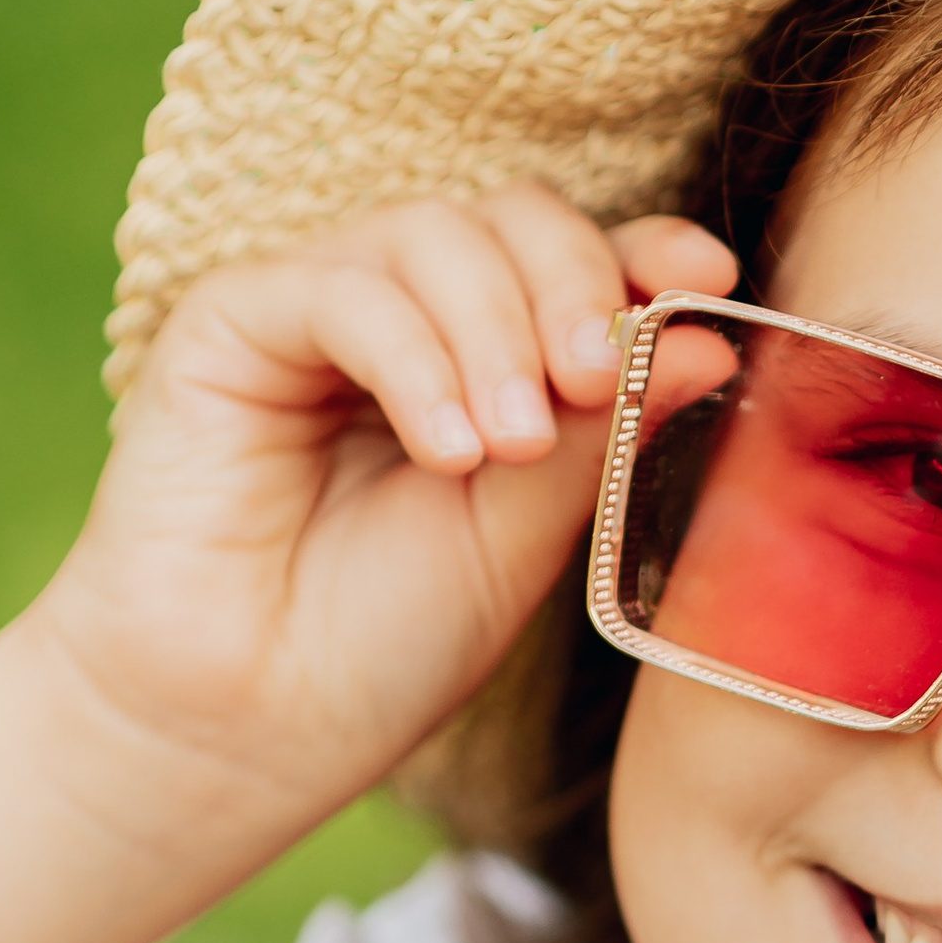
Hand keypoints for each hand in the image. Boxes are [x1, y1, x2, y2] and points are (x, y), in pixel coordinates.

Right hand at [28, 188, 737, 864]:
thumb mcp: (526, 539)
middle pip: (512, 220)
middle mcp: (411, 320)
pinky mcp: (233, 321)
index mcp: (493, 365)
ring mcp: (320, 311)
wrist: (256, 722)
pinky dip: (412, 357)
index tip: (706, 280)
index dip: (644, 255)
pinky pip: (342, 289)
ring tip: (506, 452)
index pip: (577, 266)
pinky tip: (443, 450)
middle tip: (593, 386)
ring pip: (432, 235)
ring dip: (494, 333)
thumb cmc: (389, 645)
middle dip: (572, 289)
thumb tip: (708, 338)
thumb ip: (601, 437)